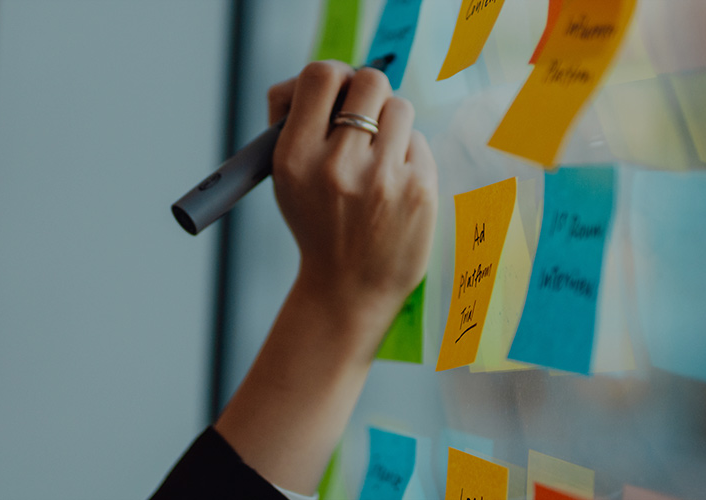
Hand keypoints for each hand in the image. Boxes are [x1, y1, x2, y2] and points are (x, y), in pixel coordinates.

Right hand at [266, 61, 437, 327]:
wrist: (347, 291)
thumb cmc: (318, 224)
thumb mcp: (286, 177)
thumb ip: (296, 121)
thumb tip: (327, 76)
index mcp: (296, 157)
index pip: (322, 76)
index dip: (334, 76)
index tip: (337, 93)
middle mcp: (337, 165)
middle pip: (370, 81)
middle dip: (369, 92)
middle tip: (365, 117)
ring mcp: (382, 178)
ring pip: (400, 107)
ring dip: (391, 123)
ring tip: (379, 156)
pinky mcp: (418, 190)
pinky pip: (419, 141)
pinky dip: (408, 155)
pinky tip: (395, 185)